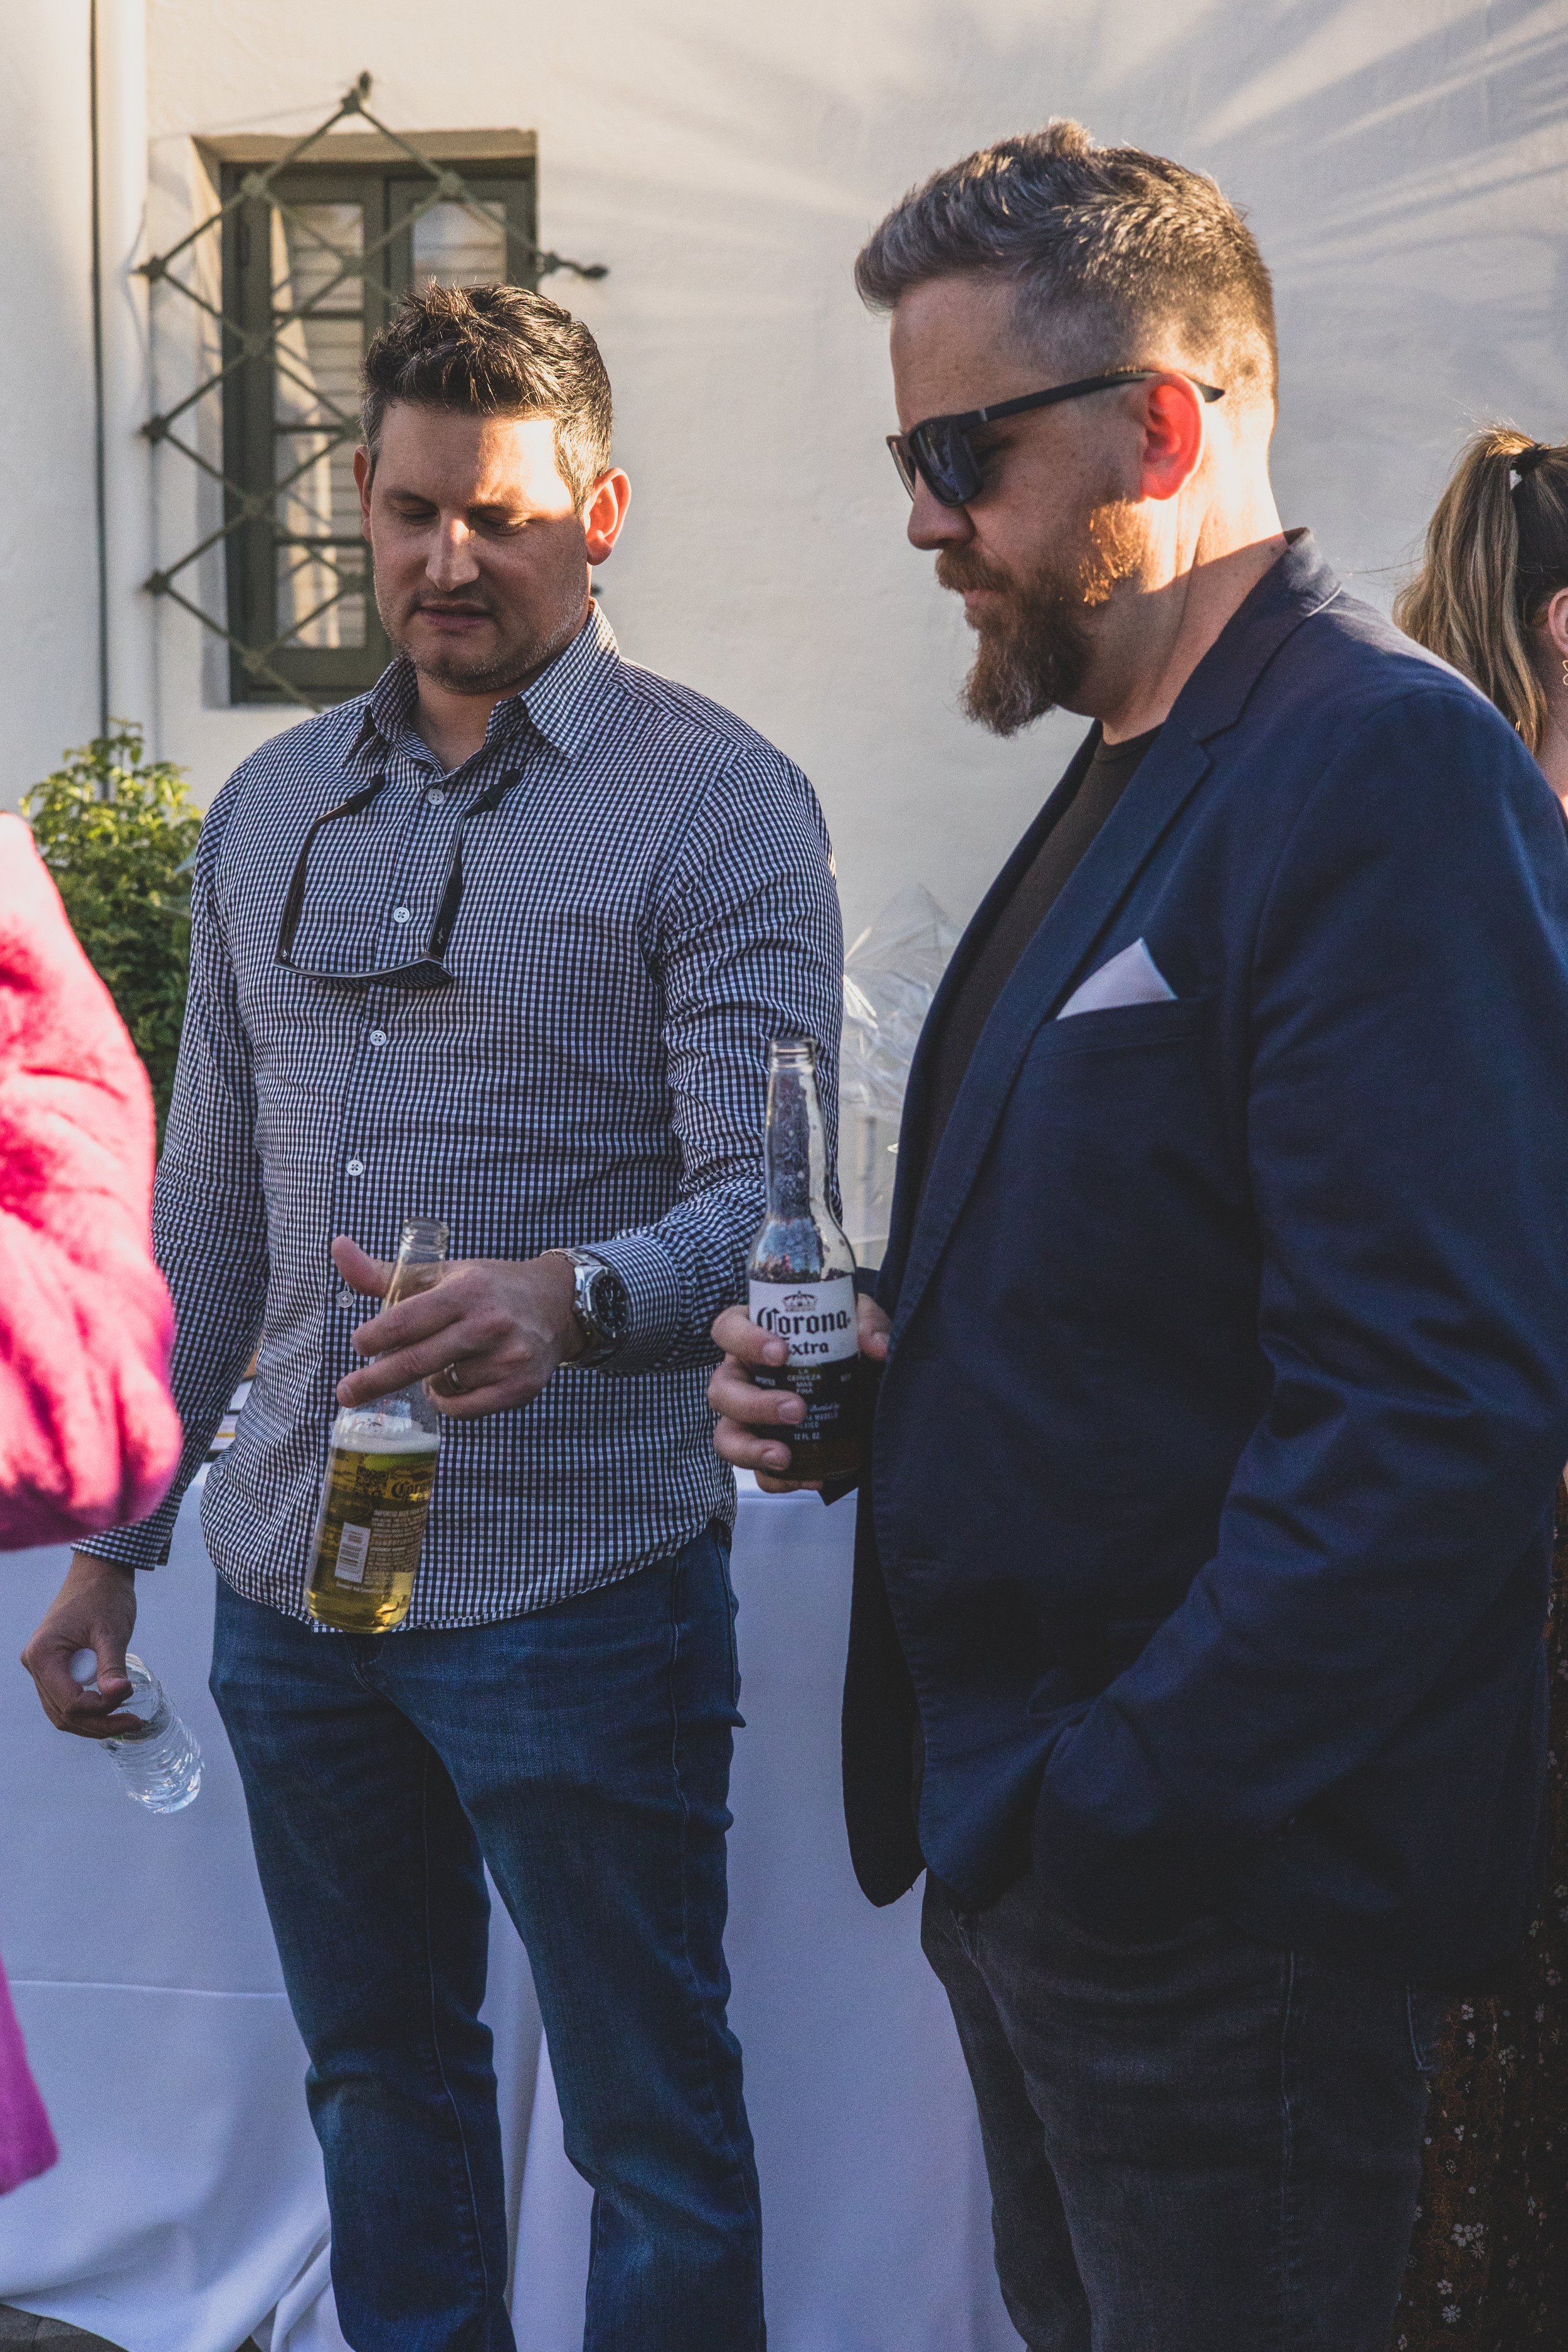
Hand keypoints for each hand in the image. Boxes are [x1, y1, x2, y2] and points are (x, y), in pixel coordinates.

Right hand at [22, 1551, 139, 1737]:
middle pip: (64, 1713)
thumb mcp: (112, 1631)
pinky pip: (66, 1699)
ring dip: (93, 1721)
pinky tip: (113, 1707)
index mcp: (43, 1655)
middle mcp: (35, 1664)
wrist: (97, 1573)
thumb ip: (112, 1665)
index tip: (129, 1697)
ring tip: (126, 1720)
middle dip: (99, 1723)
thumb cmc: (103, 1596)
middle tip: (133, 1723)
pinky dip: (88, 1708)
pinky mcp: (53, 1667)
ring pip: (62, 1712)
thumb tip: (120, 1693)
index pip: (70, 1702)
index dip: (100, 1709)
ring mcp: (41, 1667)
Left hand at [332, 1237, 580, 1418]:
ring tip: (445, 1360)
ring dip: (428, 1381)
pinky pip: (463, 1409)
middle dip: (373, 1381)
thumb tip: (338, 1247)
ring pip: (439, 1387)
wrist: (556, 1305)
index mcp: (465, 1291)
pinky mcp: (519, 1387)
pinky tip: (457, 1381)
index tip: (359, 1344)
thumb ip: (384, 1273)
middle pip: (415, 1362)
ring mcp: (507, 1358)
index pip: (405, 1321)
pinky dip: (450, 1400)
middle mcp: (488, 1324)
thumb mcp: (440, 1273)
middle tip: (346, 1393)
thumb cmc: (488, 1288)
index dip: (373, 1337)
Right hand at [708, 1292, 890, 1492]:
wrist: (862, 1384)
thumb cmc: (842, 1342)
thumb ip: (867, 1324)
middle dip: (754, 1404)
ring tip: (784, 1456)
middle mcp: (742, 1377)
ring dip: (751, 1448)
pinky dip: (777, 1480)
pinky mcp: (763, 1450)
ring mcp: (747, 1418)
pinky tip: (806, 1478)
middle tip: (795, 1409)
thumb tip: (875, 1346)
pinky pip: (756, 1473)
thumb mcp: (855, 1323)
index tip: (781, 1353)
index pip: (728, 1329)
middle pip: (722, 1390)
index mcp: (754, 1337)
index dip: (744, 1340)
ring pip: (726, 1436)